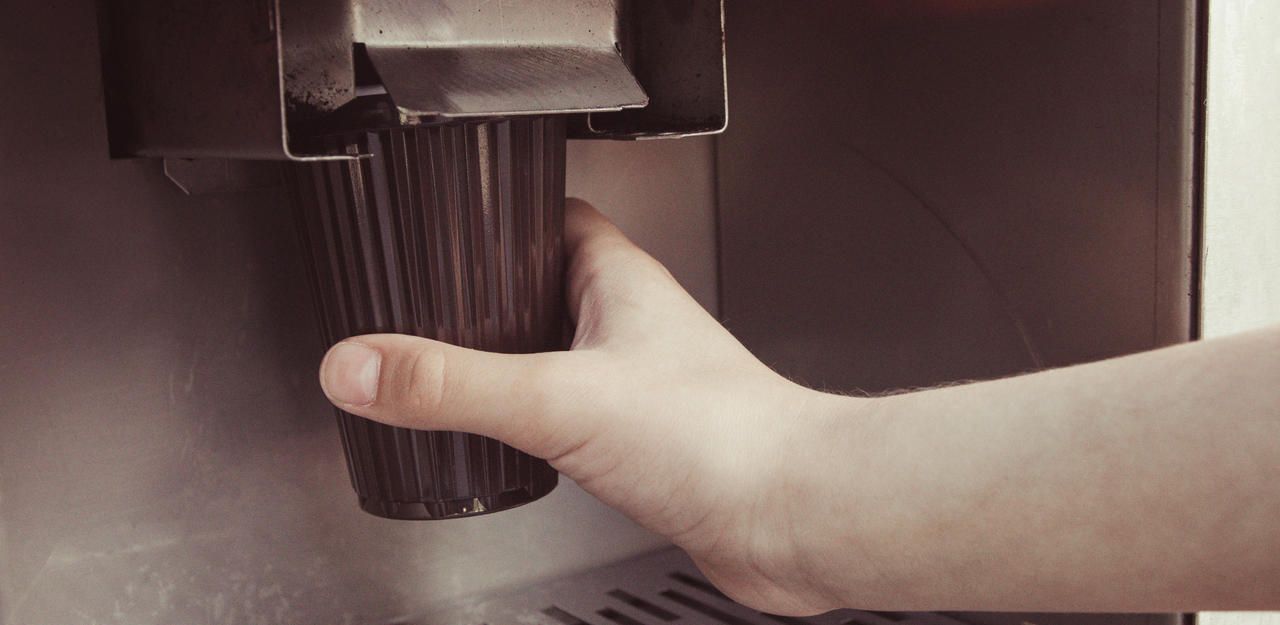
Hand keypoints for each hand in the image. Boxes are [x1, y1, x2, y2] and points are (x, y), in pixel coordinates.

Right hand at [318, 199, 846, 614]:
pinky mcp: (648, 443)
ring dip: (515, 364)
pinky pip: (581, 418)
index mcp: (620, 282)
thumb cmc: (719, 438)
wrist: (787, 520)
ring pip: (565, 355)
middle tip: (434, 309)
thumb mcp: (555, 398)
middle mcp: (636, 327)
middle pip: (550, 288)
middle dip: (491, 298)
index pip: (556, 217)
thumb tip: (360, 365)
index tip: (451, 221)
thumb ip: (451, 383)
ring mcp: (644, 384)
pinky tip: (516, 446)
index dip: (501, 215)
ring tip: (459, 375)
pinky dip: (541, 425)